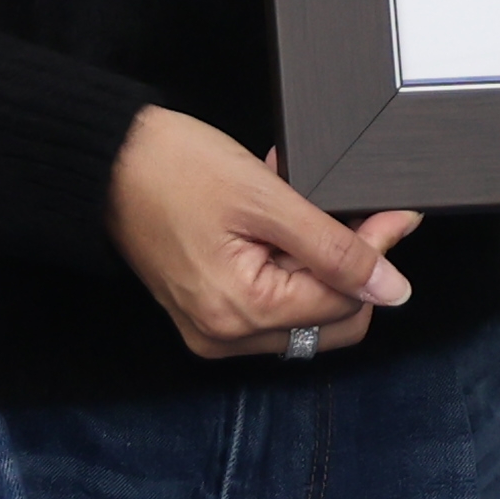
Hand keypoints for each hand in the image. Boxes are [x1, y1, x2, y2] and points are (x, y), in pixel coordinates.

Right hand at [112, 107, 422, 363]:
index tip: (390, 213)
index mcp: (241, 313)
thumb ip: (335, 247)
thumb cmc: (172, 169)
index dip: (375, 256)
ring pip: (303, 313)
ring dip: (315, 262)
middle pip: (329, 321)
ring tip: (295, 207)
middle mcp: (225, 336)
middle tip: (342, 210)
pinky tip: (274, 221)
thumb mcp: (267, 199)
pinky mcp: (205, 313)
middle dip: (347, 267)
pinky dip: (285, 265)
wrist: (107, 162)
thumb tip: (392, 288)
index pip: (345, 303)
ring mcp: (212, 330)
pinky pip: (270, 303)